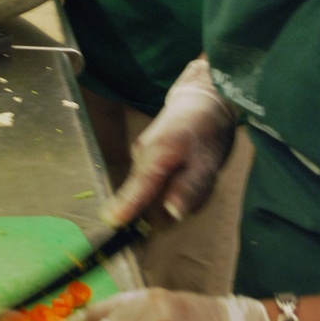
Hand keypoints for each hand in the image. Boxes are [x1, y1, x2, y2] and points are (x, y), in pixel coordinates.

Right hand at [105, 58, 236, 226]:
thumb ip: (190, 188)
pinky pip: (155, 178)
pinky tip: (190, 167)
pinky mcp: (145, 153)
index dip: (125, 207)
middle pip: (146, 195)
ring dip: (176, 189)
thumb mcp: (208, 162)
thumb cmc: (209, 130)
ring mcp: (140, 153)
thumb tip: (171, 213)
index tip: (111, 222)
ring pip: (152, 187)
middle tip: (202, 186)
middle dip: (171, 202)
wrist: (203, 98)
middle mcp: (141, 155)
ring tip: (200, 172)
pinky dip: (173, 179)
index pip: (137, 188)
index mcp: (156, 157)